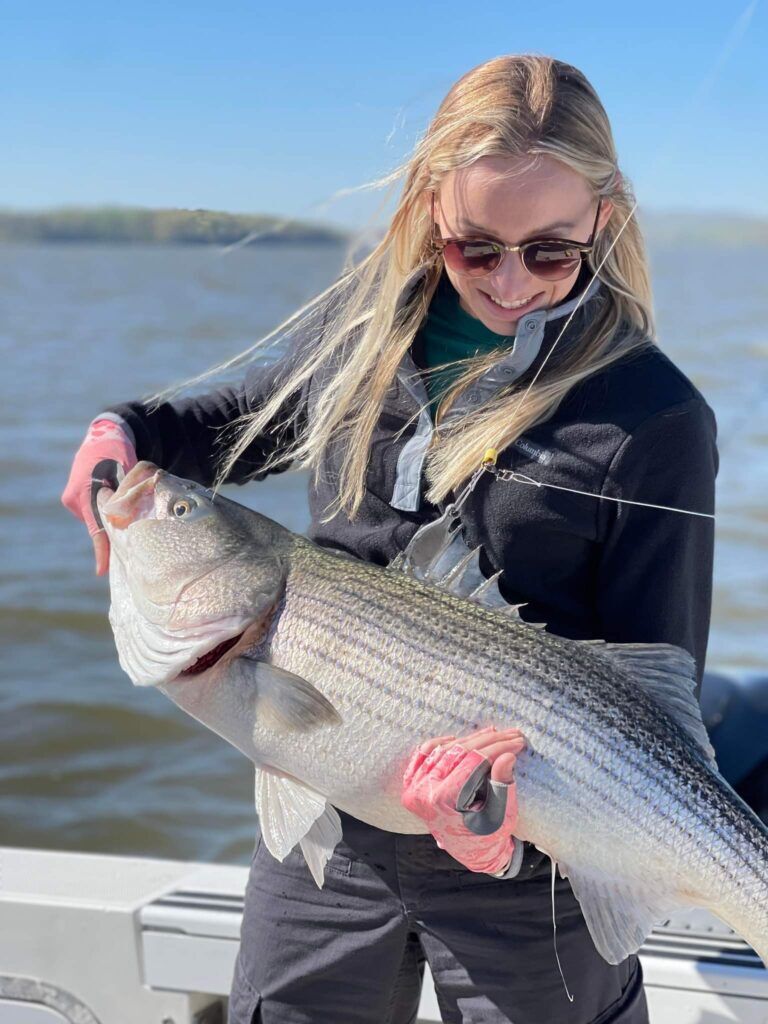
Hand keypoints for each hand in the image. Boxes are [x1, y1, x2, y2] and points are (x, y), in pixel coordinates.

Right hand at [61, 418, 136, 575]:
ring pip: (95, 518)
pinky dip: (103, 510)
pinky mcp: (73, 497)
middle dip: (113, 530)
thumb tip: (138, 519)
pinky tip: (114, 501)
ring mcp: (72, 498)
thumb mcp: (128, 472)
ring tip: (123, 503)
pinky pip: (92, 512)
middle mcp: (74, 497)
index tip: (102, 571)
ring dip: (110, 516)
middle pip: (97, 524)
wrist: (105, 435)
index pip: (96, 527)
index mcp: (87, 491)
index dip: (102, 550)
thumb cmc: (119, 453)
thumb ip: (130, 495)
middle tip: (131, 537)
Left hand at [401, 726, 525, 875]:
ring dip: (470, 739)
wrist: (471, 850)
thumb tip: (507, 755)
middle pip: (458, 752)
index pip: (473, 761)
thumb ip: (502, 785)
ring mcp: (413, 786)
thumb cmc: (490, 835)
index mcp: (442, 801)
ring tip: (493, 733)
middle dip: (488, 741)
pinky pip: (424, 754)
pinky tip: (460, 739)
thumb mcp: (501, 815)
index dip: (497, 748)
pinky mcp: (412, 783)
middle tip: (511, 734)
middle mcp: (422, 792)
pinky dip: (442, 744)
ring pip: (444, 749)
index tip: (517, 742)